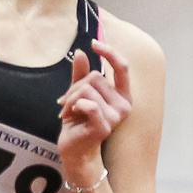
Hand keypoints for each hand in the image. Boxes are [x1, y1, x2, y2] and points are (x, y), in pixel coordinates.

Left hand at [57, 40, 132, 181]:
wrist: (74, 149)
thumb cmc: (78, 121)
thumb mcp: (78, 93)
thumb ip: (81, 74)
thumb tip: (81, 51)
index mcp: (122, 95)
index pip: (122, 67)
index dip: (110, 52)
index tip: (94, 43)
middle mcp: (124, 105)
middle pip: (95, 77)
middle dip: (75, 87)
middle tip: (69, 102)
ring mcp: (116, 116)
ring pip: (87, 89)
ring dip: (71, 98)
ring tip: (69, 112)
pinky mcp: (105, 126)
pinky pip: (87, 104)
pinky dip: (74, 105)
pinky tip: (71, 115)